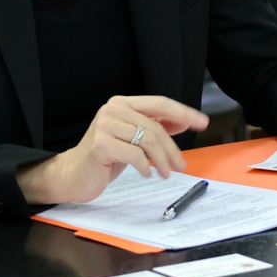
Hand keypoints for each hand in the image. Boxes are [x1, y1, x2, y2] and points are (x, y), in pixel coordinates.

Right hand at [16, 95, 209, 205]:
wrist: (73, 174)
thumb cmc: (104, 157)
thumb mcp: (132, 139)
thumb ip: (152, 128)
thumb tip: (183, 121)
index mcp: (121, 103)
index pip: (159, 103)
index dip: (183, 112)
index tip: (203, 122)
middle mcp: (112, 109)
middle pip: (156, 126)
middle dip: (172, 148)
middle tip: (180, 165)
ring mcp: (105, 125)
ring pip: (148, 140)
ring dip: (162, 160)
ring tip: (165, 173)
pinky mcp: (101, 144)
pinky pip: (135, 154)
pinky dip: (145, 166)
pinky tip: (145, 173)